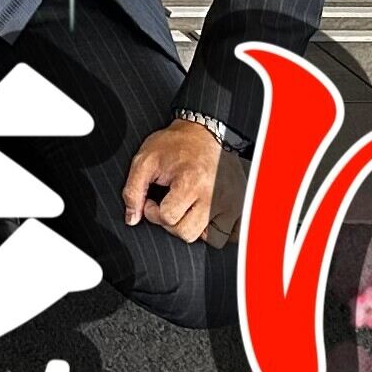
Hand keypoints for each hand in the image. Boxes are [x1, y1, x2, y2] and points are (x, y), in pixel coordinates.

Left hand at [124, 117, 226, 245]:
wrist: (205, 133)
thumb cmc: (174, 145)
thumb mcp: (145, 160)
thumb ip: (133, 191)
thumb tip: (132, 219)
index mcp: (191, 182)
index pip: (168, 217)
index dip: (152, 211)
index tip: (151, 199)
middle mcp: (214, 197)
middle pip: (187, 233)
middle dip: (170, 222)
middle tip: (167, 204)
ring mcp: (229, 204)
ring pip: (209, 239)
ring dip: (193, 228)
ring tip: (185, 209)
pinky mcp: (238, 207)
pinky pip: (230, 234)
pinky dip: (214, 230)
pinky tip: (202, 215)